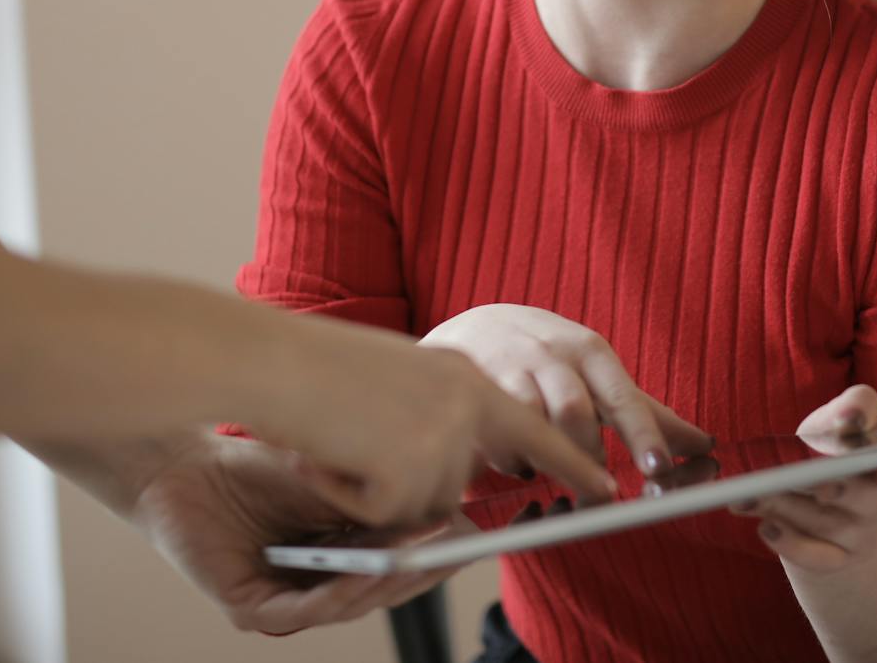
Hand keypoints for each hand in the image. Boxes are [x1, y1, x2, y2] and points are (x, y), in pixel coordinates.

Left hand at [131, 434, 465, 634]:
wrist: (186, 464)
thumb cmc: (261, 467)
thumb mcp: (338, 480)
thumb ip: (383, 498)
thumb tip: (451, 501)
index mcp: (346, 559)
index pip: (402, 569)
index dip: (439, 556)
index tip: (473, 536)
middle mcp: (319, 588)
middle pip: (383, 594)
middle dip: (421, 572)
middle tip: (452, 547)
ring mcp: (288, 601)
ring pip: (349, 606)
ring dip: (385, 582)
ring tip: (416, 554)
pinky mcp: (252, 609)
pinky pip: (303, 611)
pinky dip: (338, 593)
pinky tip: (364, 569)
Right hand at [245, 315, 618, 525]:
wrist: (268, 358)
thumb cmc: (317, 369)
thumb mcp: (402, 382)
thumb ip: (442, 417)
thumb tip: (455, 472)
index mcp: (469, 375)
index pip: (539, 425)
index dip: (574, 462)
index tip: (608, 490)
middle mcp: (468, 400)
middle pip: (457, 487)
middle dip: (411, 489)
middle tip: (361, 450)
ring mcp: (443, 433)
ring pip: (418, 509)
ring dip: (372, 492)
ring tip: (342, 441)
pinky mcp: (410, 466)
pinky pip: (386, 519)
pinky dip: (349, 500)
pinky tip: (330, 456)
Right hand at [419, 304, 710, 477]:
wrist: (476, 325)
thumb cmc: (551, 355)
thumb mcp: (598, 372)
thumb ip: (645, 411)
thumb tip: (704, 445)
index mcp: (593, 353)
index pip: (624, 398)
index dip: (643, 434)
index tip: (660, 468)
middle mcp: (555, 355)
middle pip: (576, 414)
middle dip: (587, 459)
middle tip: (598, 495)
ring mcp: (513, 368)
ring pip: (534, 424)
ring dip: (548, 458)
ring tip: (552, 474)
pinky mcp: (476, 385)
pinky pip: (496, 431)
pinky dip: (512, 456)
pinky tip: (519, 461)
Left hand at [730, 385, 876, 573]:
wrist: (817, 487)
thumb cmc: (833, 442)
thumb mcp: (843, 416)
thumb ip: (855, 406)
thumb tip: (851, 418)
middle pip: (866, 500)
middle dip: (827, 487)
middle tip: (794, 477)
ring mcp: (865, 536)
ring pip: (831, 526)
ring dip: (789, 509)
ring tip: (751, 493)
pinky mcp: (838, 559)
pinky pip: (819, 559)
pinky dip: (792, 545)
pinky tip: (765, 526)